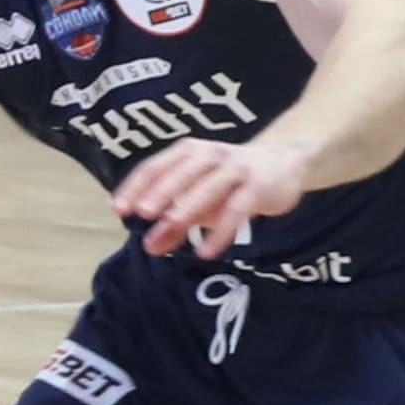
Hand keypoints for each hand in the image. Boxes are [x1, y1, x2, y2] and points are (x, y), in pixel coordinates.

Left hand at [112, 133, 313, 259]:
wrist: (286, 164)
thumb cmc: (232, 182)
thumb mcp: (201, 202)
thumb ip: (175, 223)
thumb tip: (149, 247)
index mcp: (189, 153)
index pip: (155, 167)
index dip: (136, 186)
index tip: (118, 209)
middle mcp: (211, 155)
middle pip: (182, 173)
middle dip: (161, 192)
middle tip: (143, 214)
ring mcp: (237, 168)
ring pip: (208, 187)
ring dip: (187, 208)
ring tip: (169, 229)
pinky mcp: (259, 186)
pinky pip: (238, 209)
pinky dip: (221, 230)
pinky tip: (207, 251)